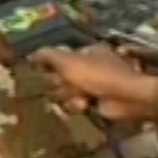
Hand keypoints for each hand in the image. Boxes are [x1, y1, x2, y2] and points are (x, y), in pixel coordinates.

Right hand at [31, 45, 157, 124]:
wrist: (125, 97)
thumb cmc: (97, 75)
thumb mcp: (68, 61)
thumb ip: (48, 55)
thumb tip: (32, 53)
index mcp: (87, 51)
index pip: (62, 57)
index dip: (53, 65)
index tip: (44, 72)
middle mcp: (92, 66)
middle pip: (62, 76)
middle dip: (61, 83)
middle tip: (65, 86)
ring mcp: (96, 85)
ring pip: (68, 92)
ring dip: (70, 96)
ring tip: (79, 98)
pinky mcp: (98, 102)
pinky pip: (77, 104)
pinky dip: (79, 105)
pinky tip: (84, 105)